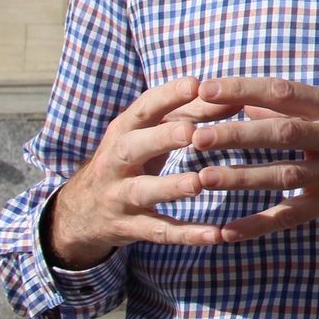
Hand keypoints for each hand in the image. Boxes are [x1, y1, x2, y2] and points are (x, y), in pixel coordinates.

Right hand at [48, 77, 242, 268]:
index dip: (168, 96)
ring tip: (200, 183)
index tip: (196, 84)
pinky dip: (187, 233)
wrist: (81, 210)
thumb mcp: (150, 133)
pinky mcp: (129, 227)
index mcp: (124, 130)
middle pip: (133, 148)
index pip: (144, 108)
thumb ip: (191, 114)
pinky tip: (217, 234)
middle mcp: (116, 161)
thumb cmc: (132, 158)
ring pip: (143, 191)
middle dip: (161, 138)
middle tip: (190, 132)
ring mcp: (119, 196)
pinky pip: (159, 231)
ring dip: (171, 187)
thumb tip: (237, 97)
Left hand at [190, 77, 318, 243]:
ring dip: (237, 177)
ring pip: (279, 175)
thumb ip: (302, 108)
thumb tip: (249, 100)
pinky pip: (289, 216)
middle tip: (192, 135)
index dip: (242, 89)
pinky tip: (226, 231)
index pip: (283, 92)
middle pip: (277, 133)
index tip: (206, 87)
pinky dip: (256, 225)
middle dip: (232, 134)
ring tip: (199, 178)